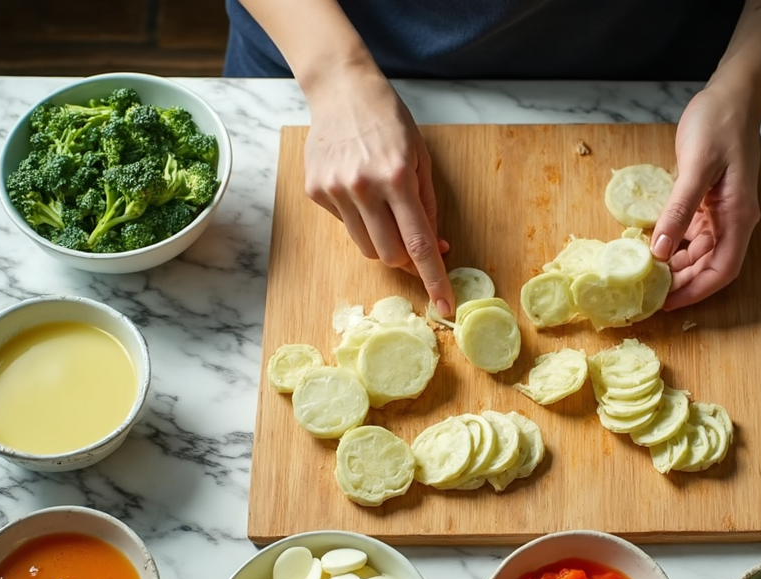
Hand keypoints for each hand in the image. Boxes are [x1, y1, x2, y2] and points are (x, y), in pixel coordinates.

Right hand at [303, 71, 454, 314]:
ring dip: (383, 241)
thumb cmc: (389, 122)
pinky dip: (360, 219)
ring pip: (366, 247)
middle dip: (407, 260)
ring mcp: (335, 190)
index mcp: (397, 178)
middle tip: (414, 245)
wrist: (341, 91)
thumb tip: (438, 248)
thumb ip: (428, 207)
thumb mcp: (420, 158)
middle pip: (390, 255)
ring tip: (384, 208)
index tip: (445, 306)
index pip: (419, 244)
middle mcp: (363, 187)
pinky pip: (346, 225)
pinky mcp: (316, 191)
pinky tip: (359, 188)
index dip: (434, 279)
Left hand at [649, 85, 760, 310]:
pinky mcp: (708, 203)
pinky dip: (673, 245)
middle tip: (647, 293)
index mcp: (737, 216)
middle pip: (709, 267)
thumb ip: (679, 210)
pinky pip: (691, 235)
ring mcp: (721, 213)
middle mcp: (733, 221)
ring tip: (646, 276)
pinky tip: (652, 249)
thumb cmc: (719, 125)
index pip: (722, 270)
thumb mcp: (696, 167)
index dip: (696, 291)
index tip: (668, 304)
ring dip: (676, 267)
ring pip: (699, 254)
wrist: (731, 96)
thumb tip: (660, 251)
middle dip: (682, 284)